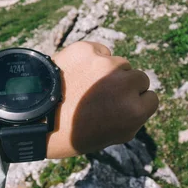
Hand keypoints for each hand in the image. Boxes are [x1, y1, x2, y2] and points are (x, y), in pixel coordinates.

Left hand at [46, 41, 158, 158]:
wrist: (36, 118)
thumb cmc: (72, 133)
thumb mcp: (112, 137)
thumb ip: (132, 118)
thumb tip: (142, 100)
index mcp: (134, 111)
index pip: (151, 98)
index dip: (135, 103)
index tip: (120, 107)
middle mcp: (124, 84)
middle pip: (139, 78)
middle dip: (125, 86)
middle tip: (102, 95)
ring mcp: (105, 64)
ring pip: (119, 63)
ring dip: (108, 72)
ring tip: (85, 85)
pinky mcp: (87, 50)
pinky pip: (100, 51)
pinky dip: (91, 59)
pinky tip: (76, 73)